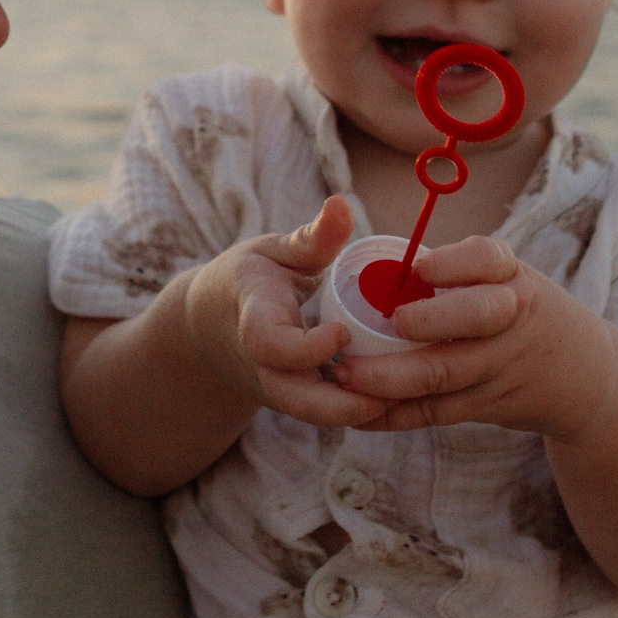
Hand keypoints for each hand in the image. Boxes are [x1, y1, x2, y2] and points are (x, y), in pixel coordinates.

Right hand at [186, 196, 389, 429]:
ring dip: (359, 412)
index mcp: (253, 320)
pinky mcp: (292, 401)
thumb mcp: (274, 251)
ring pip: (313, 415)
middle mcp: (261, 365)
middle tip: (394, 392)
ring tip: (408, 396)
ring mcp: (275, 389)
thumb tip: (342, 202)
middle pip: (296, 400)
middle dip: (344, 406)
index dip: (308, 348)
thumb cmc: (249, 281)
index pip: (272, 345)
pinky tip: (400, 398)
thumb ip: (312, 236)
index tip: (343, 334)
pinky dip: (359, 410)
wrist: (209, 328)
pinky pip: (324, 414)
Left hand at [333, 235, 617, 439]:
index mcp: (513, 277)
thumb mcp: (510, 281)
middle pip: (471, 318)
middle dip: (425, 322)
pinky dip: (397, 415)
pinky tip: (362, 415)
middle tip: (381, 325)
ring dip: (390, 379)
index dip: (454, 262)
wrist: (587, 376)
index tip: (419, 266)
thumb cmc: (525, 314)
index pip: (489, 259)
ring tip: (347, 376)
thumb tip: (379, 267)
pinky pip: (439, 412)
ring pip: (444, 375)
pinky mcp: (491, 405)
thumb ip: (460, 272)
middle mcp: (513, 319)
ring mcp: (503, 366)